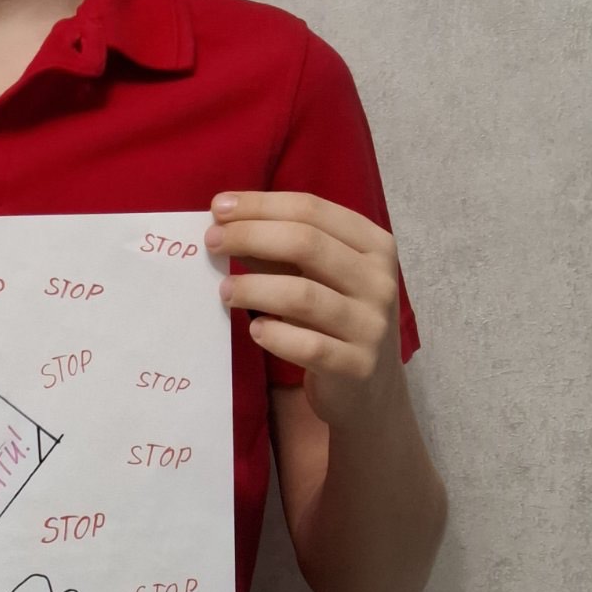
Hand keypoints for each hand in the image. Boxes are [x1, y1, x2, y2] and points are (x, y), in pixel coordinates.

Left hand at [206, 190, 401, 429]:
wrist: (369, 386)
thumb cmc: (333, 315)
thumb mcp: (315, 274)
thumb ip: (278, 248)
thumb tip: (224, 220)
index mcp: (374, 245)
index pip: (312, 210)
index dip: (260, 205)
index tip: (218, 207)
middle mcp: (379, 281)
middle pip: (306, 243)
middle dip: (250, 236)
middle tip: (212, 241)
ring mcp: (372, 325)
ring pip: (302, 295)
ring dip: (253, 288)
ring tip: (225, 290)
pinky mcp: (357, 366)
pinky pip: (308, 346)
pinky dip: (275, 335)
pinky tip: (256, 330)